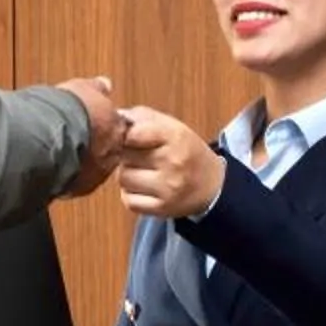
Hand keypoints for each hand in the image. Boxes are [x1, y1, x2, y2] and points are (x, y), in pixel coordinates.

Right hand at [59, 75, 125, 194]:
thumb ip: (97, 88)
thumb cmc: (66, 110)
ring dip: (82, 163)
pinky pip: (76, 183)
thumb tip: (104, 84)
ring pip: (93, 169)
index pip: (118, 128)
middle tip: (77, 139)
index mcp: (117, 127)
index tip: (92, 123)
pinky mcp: (80, 188)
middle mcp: (112, 152)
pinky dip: (68, 177)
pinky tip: (55, 168)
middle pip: (108, 151)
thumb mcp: (83, 89)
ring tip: (62, 154)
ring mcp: (98, 173)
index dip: (104, 126)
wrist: (48, 133)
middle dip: (95, 147)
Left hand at [117, 106, 223, 222]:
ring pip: (123, 178)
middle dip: (127, 154)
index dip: (125, 135)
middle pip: (125, 155)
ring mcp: (168, 187)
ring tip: (143, 172)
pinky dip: (131, 195)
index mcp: (175, 136)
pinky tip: (145, 188)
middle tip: (141, 156)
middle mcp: (173, 161)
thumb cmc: (185, 151)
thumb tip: (114, 117)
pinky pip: (128, 200)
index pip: (132, 133)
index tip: (130, 137)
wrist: (211, 186)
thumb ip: (141, 117)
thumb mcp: (171, 126)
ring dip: (128, 175)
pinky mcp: (162, 208)